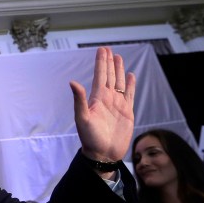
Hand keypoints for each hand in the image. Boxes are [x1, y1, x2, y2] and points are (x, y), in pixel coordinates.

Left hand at [70, 47, 135, 162]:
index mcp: (96, 98)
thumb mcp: (82, 118)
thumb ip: (79, 100)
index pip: (100, 76)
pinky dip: (130, 85)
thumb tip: (73, 82)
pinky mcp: (127, 112)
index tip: (102, 49)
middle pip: (109, 76)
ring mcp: (117, 105)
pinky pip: (129, 95)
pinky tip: (130, 76)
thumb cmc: (90, 138)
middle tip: (108, 49)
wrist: (103, 154)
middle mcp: (107, 99)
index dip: (101, 62)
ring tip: (119, 57)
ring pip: (119, 83)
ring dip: (119, 70)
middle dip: (109, 62)